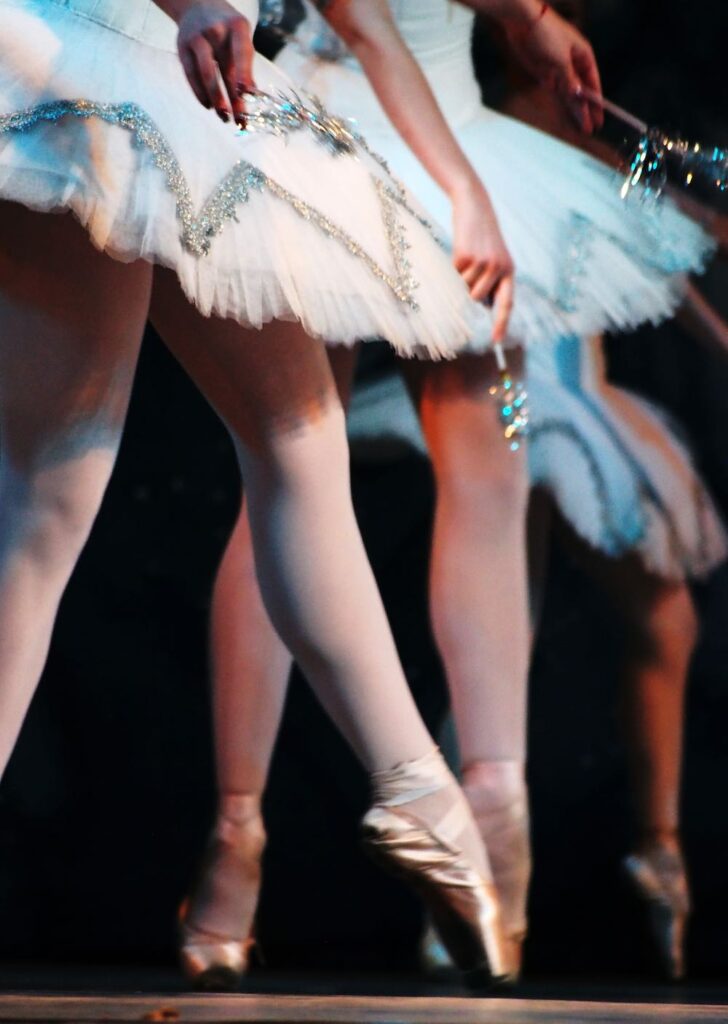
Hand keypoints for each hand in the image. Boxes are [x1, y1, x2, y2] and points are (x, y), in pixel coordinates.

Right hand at [175, 1, 255, 124]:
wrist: (197, 5)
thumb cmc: (226, 29)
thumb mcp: (241, 38)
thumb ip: (245, 64)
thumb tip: (252, 96)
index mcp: (237, 26)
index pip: (242, 53)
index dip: (244, 74)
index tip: (247, 95)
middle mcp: (216, 30)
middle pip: (225, 69)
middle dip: (233, 98)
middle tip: (240, 121)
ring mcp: (197, 38)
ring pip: (206, 74)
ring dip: (216, 99)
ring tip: (224, 117)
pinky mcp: (182, 47)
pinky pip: (190, 74)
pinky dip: (200, 93)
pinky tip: (208, 106)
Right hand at [451, 178, 514, 343]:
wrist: (475, 207)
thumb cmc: (482, 237)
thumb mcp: (494, 258)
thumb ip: (492, 281)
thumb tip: (482, 305)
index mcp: (509, 271)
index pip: (507, 303)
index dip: (502, 323)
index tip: (497, 341)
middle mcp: (499, 268)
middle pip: (478, 298)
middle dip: (469, 291)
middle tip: (469, 271)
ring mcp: (483, 262)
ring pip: (465, 288)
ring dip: (460, 278)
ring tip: (467, 257)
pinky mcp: (466, 256)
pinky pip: (454, 274)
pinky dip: (453, 266)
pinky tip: (461, 250)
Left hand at [504, 6, 602, 132]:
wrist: (523, 22)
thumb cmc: (547, 33)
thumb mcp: (561, 59)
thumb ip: (569, 80)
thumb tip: (577, 98)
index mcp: (583, 56)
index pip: (593, 84)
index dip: (596, 103)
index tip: (599, 119)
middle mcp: (573, 64)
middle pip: (581, 92)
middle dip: (585, 110)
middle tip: (589, 130)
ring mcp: (558, 70)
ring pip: (568, 94)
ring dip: (573, 110)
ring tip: (580, 127)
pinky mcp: (544, 73)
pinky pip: (555, 91)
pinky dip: (559, 102)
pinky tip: (564, 114)